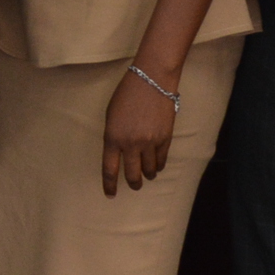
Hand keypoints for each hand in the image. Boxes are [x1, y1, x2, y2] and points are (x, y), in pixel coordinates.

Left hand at [102, 63, 177, 194]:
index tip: (110, 194)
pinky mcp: (165, 138)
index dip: (109, 184)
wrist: (152, 79)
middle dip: (133, 184)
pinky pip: (162, 160)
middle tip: (134, 186)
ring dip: (148, 175)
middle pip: (132, 175)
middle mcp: (130, 143)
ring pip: (149, 170)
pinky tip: (157, 166)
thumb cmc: (127, 94)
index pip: (109, 169)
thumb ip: (113, 136)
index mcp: (112, 137)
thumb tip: (118, 154)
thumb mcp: (111, 115)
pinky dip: (159, 165)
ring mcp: (149, 142)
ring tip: (147, 175)